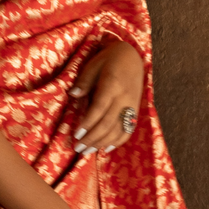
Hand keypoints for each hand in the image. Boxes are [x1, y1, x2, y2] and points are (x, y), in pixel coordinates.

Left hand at [70, 39, 144, 153]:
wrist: (132, 56)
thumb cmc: (108, 60)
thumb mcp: (93, 65)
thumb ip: (84, 81)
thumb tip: (73, 94)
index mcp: (112, 84)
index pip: (100, 108)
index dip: (88, 123)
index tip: (76, 135)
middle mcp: (124, 97)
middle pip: (108, 123)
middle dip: (92, 138)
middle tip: (78, 148)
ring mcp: (132, 105)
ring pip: (118, 129)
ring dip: (102, 143)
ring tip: (87, 151)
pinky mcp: (136, 110)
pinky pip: (129, 129)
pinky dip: (118, 141)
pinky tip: (106, 148)